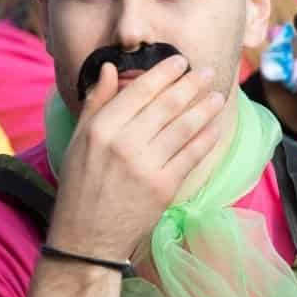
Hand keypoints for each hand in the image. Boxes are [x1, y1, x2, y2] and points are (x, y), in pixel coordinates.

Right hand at [46, 56, 227, 261]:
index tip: (181, 61)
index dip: (165, 73)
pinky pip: (192, 155)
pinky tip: (215, 127)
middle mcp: (124, 143)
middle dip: (192, 85)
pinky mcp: (164, 187)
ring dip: (206, 108)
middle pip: (167, 105)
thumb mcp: (78, 139)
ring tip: (218, 96)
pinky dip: (206, 139)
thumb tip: (110, 67)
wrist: (87, 236)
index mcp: (102, 128)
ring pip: (184, 127)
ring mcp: (146, 166)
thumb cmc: (81, 185)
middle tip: (208, 72)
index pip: (140, 90)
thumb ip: (96, 101)